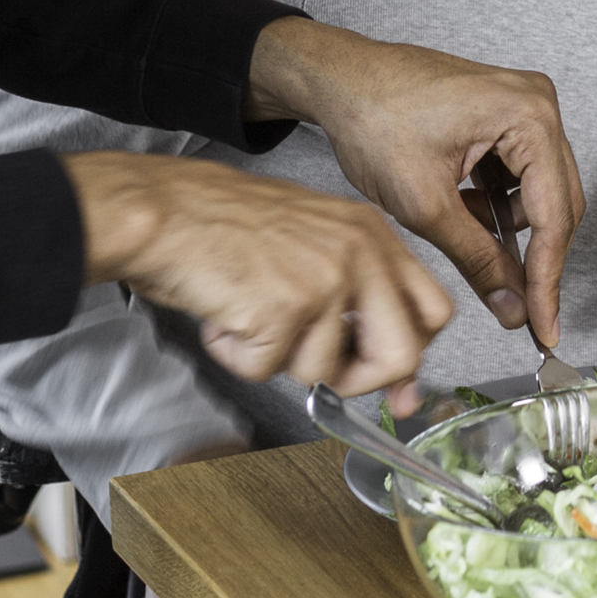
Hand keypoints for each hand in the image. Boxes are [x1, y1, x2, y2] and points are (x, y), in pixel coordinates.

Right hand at [67, 151, 454, 391]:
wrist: (162, 211)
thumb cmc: (223, 227)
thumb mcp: (313, 245)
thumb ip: (360, 303)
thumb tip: (402, 385)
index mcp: (372, 234)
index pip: (434, 310)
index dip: (414, 356)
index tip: (396, 386)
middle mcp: (358, 252)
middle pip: (402, 355)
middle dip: (359, 381)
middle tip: (315, 366)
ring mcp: (323, 279)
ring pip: (323, 372)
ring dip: (276, 359)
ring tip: (248, 315)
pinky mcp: (282, 307)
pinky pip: (266, 371)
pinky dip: (237, 357)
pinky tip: (224, 318)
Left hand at [248, 18, 585, 341]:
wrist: (337, 81)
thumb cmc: (372, 116)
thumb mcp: (426, 204)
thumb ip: (478, 261)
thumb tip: (511, 305)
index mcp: (528, 116)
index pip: (555, 215)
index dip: (547, 278)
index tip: (545, 322)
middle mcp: (536, 104)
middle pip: (557, 203)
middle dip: (533, 256)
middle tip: (520, 308)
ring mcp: (522, 107)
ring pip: (537, 193)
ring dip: (507, 227)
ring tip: (464, 237)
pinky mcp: (503, 117)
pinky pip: (517, 175)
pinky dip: (494, 205)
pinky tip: (464, 213)